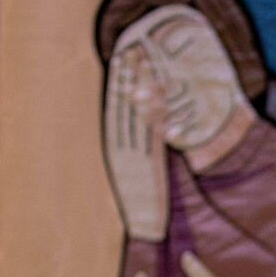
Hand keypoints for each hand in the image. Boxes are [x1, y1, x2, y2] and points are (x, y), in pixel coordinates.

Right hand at [104, 45, 167, 242]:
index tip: (121, 59)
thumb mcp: (139, 173)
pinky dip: (153, 109)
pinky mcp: (149, 162)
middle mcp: (121, 148)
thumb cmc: (147, 205)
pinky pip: (150, 130)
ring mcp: (133, 154)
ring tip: (144, 59)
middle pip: (122, 104)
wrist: (147, 230)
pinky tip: (161, 91)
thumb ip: (141, 150)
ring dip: (139, 84)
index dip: (117, 83)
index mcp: (115, 149)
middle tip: (131, 46)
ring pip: (135, 112)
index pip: (115, 109)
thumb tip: (149, 129)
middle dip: (126, 75)